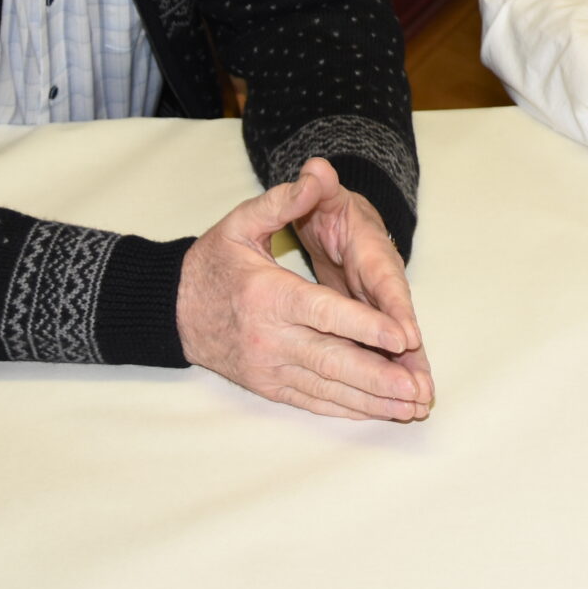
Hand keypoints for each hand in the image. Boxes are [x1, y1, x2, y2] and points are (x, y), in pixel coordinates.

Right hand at [176, 157, 433, 420]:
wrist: (171, 310)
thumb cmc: (213, 262)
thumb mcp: (241, 223)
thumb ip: (281, 202)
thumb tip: (314, 177)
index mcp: (268, 295)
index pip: (325, 313)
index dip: (366, 327)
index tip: (403, 337)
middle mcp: (269, 337)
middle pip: (332, 361)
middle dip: (379, 377)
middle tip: (416, 390)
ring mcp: (268, 367)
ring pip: (326, 387)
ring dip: (370, 400)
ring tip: (409, 408)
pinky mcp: (268, 385)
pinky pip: (311, 400)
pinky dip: (345, 408)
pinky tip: (374, 411)